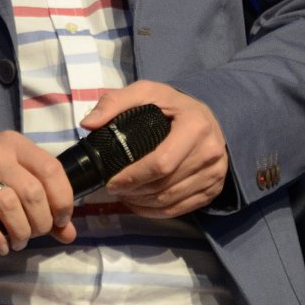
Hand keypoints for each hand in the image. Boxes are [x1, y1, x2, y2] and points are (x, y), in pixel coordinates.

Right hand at [0, 131, 77, 255]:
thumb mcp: (11, 174)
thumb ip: (42, 200)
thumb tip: (68, 233)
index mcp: (15, 144)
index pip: (51, 169)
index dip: (62, 199)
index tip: (60, 220)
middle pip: (32, 192)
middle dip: (40, 223)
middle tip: (34, 234)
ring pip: (9, 206)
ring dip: (20, 232)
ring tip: (18, 241)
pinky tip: (0, 246)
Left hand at [81, 81, 228, 216]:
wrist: (207, 118)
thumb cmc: (173, 106)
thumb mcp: (146, 93)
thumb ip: (115, 102)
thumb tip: (89, 124)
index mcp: (195, 126)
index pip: (161, 163)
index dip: (132, 177)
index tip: (110, 181)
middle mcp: (210, 152)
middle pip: (164, 185)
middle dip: (134, 192)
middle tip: (114, 189)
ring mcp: (215, 173)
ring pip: (170, 200)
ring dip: (142, 203)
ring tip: (124, 195)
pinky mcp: (214, 189)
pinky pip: (180, 209)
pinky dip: (156, 212)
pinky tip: (140, 203)